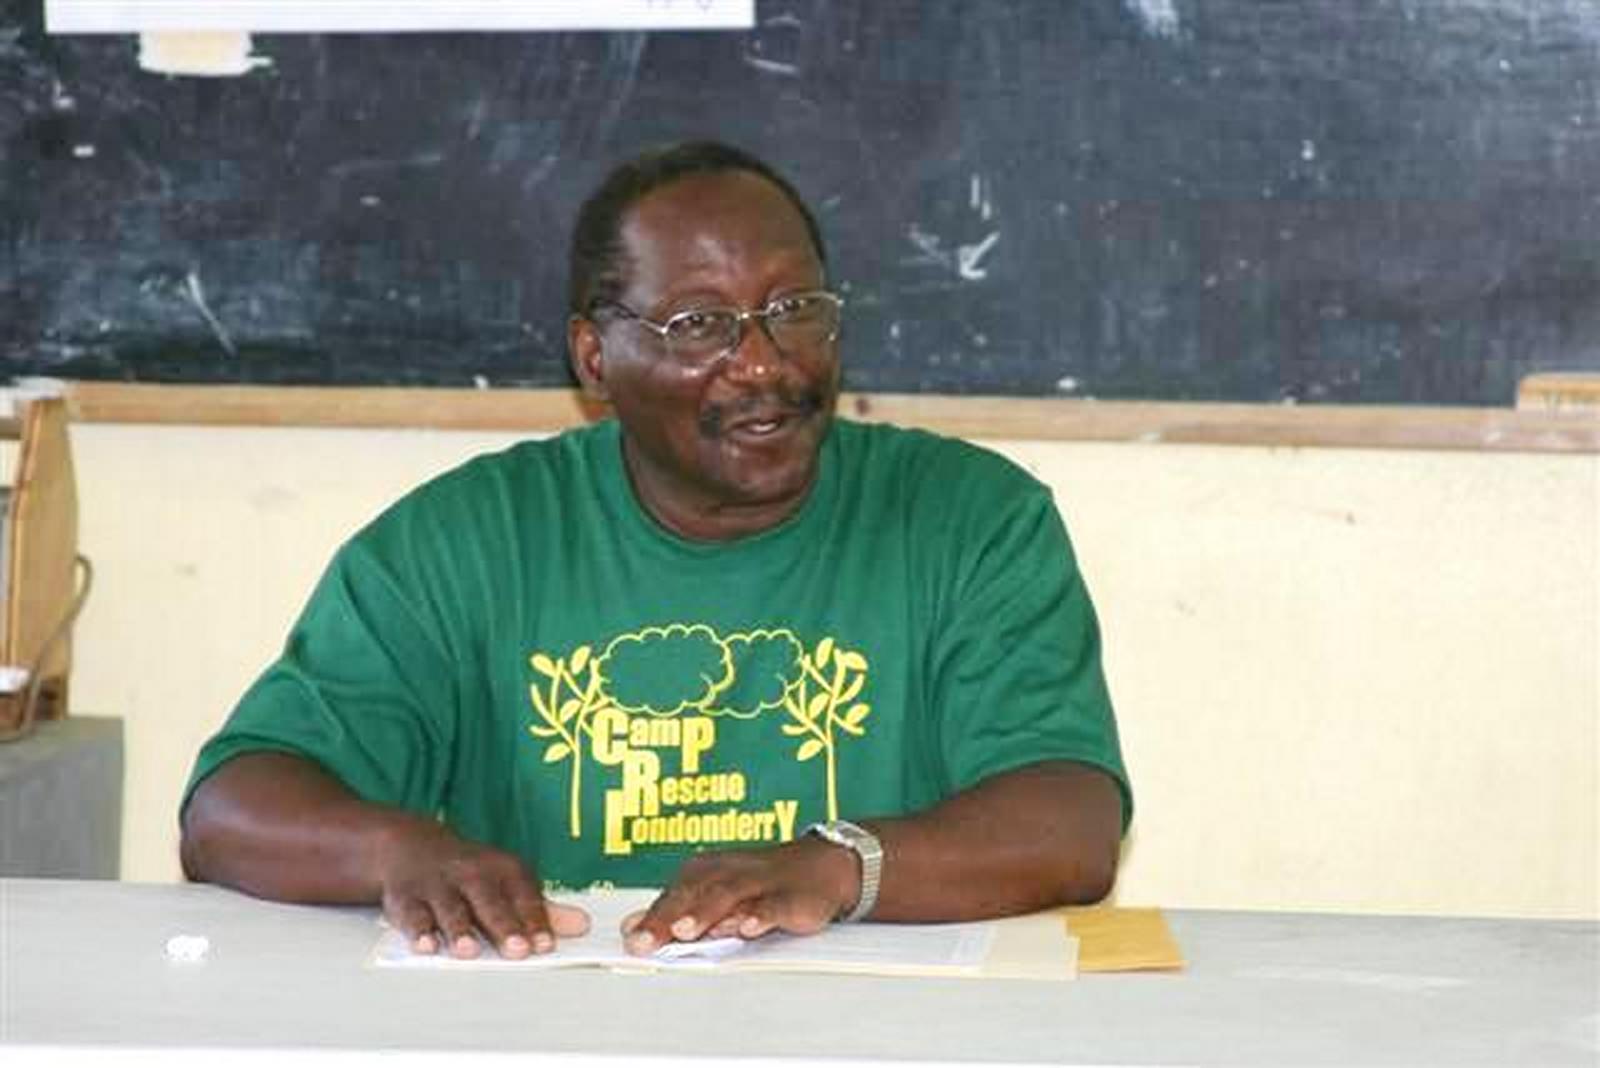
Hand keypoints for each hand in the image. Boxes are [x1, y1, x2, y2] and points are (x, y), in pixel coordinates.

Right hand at [374, 819, 589, 958]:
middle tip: (518, 950)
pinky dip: (418, 931)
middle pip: (490, 903)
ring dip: (460, 930)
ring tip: (470, 952)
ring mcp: (439, 886)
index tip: (546, 945)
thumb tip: (582, 926)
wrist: (410, 846)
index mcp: (503, 870)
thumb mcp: (507, 882)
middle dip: (504, 927)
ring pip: (451, 909)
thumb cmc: (469, 872)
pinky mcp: (407, 898)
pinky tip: (427, 947)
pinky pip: (413, 915)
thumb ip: (542, 909)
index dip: (536, 921)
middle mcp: (472, 875)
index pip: (525, 897)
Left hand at [620, 837, 859, 954]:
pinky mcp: (790, 898)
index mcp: (706, 872)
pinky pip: (773, 905)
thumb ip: (675, 911)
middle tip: (644, 940)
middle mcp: (728, 873)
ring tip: (684, 931)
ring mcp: (760, 884)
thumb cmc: (761, 884)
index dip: (650, 919)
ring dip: (705, 913)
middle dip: (667, 917)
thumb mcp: (714, 895)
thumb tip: (631, 928)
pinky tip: (748, 928)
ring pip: (729, 896)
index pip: (673, 896)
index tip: (630, 942)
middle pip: (693, 894)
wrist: (821, 866)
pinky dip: (761, 915)